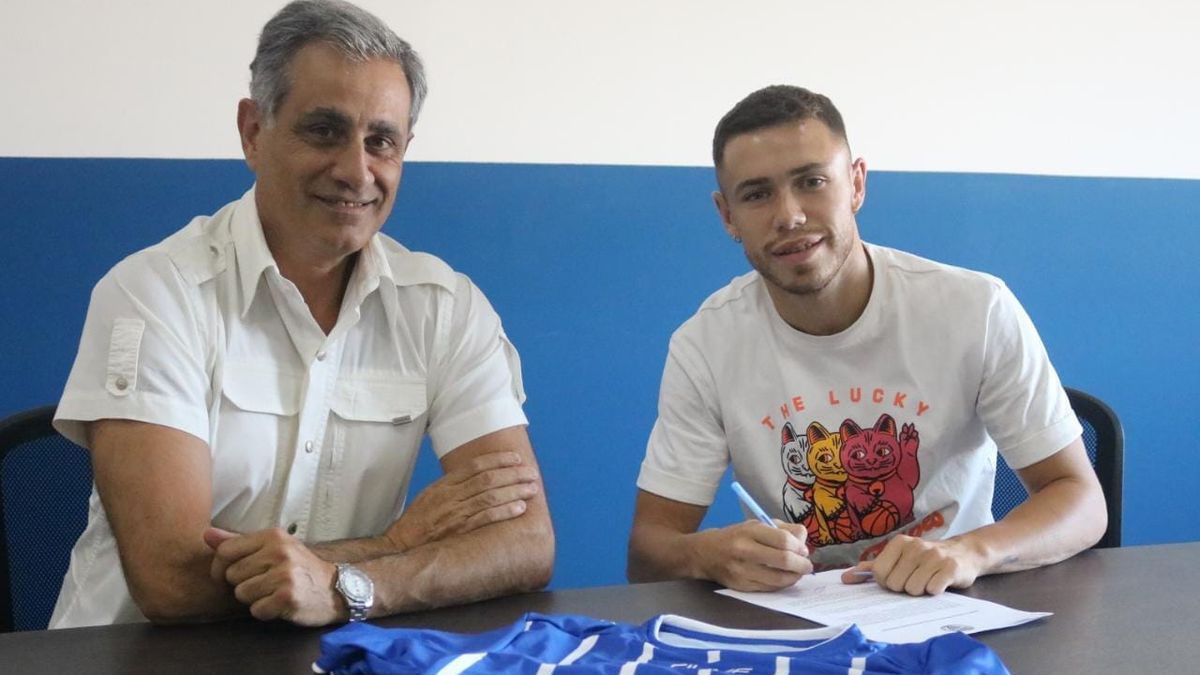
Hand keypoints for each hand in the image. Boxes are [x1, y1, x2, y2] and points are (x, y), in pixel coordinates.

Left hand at [205, 527, 341, 625]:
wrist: (334, 589)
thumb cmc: (299, 568)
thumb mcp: (273, 548)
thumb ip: (238, 542)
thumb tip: (206, 534)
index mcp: (273, 536)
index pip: (225, 551)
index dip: (220, 568)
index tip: (229, 576)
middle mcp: (279, 552)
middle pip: (232, 575)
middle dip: (243, 584)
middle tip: (265, 583)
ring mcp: (284, 575)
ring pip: (242, 593)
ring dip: (254, 599)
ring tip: (273, 593)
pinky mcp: (287, 597)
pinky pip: (256, 610)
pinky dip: (265, 612)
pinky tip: (280, 604)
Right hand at [384, 451, 539, 550]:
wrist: (401, 545)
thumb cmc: (418, 521)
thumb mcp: (432, 494)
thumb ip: (454, 484)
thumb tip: (480, 476)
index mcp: (445, 484)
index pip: (476, 466)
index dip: (498, 460)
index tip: (516, 458)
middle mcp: (451, 496)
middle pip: (487, 479)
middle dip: (513, 474)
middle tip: (531, 472)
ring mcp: (455, 514)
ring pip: (490, 497)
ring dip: (514, 491)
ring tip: (532, 488)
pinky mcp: (459, 531)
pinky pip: (486, 518)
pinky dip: (504, 511)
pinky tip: (520, 508)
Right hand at [696, 520, 810, 591]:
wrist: (704, 554)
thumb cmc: (735, 536)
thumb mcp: (755, 525)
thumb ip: (782, 530)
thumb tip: (803, 542)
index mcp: (749, 531)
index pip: (783, 540)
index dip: (799, 547)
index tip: (803, 550)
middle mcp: (744, 550)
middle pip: (783, 560)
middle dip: (802, 564)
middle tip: (807, 565)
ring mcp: (742, 571)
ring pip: (778, 579)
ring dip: (795, 577)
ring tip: (798, 572)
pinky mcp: (741, 586)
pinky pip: (769, 588)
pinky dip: (782, 584)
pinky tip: (784, 578)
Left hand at [841, 534, 981, 595]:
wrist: (964, 553)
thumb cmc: (925, 559)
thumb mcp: (900, 558)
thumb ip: (873, 567)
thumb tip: (846, 577)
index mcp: (899, 543)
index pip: (879, 572)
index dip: (887, 581)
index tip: (898, 577)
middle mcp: (916, 546)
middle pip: (895, 584)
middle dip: (904, 587)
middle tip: (916, 578)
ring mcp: (934, 556)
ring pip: (913, 589)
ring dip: (920, 591)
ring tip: (928, 580)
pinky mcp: (950, 568)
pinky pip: (932, 589)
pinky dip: (934, 591)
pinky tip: (939, 583)